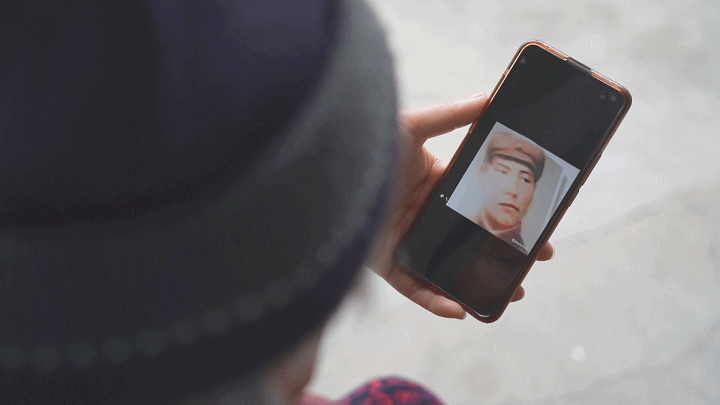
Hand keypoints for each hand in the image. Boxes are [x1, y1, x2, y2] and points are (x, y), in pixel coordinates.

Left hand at [366, 94, 554, 319]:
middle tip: (537, 257)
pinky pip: (415, 289)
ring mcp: (406, 241)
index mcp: (434, 184)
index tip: (541, 221)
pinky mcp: (386, 264)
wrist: (325, 171)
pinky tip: (461, 311)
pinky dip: (437, 302)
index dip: (512, 213)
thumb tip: (488, 97)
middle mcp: (423, 214)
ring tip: (515, 290)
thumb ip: (450, 116)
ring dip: (482, 282)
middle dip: (507, 250)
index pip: (482, 202)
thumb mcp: (414, 127)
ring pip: (451, 268)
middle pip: (472, 238)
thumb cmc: (366, 145)